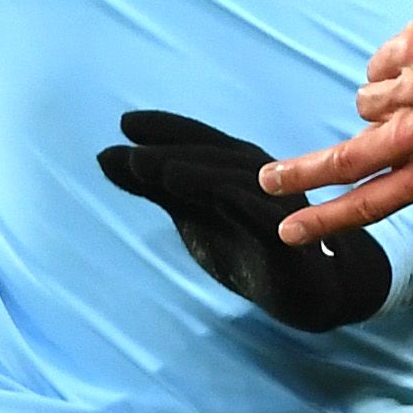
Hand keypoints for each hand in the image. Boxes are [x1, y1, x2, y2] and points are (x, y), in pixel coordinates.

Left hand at [97, 111, 394, 328]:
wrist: (308, 290)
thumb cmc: (247, 244)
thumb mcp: (192, 213)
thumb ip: (154, 185)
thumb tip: (104, 156)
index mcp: (233, 169)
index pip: (198, 142)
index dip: (166, 129)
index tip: (126, 123)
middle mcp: (258, 181)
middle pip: (216, 159)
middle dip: (176, 154)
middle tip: (134, 157)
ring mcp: (277, 210)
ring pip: (240, 185)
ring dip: (204, 177)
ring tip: (166, 175)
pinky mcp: (291, 245)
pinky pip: (271, 222)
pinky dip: (248, 206)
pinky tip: (222, 198)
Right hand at [255, 0, 412, 243]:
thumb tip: (371, 160)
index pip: (373, 203)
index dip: (327, 220)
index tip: (291, 232)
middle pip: (346, 159)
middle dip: (301, 174)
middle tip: (269, 179)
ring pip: (365, 102)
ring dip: (384, 98)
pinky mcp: (410, 48)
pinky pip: (378, 66)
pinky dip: (396, 64)